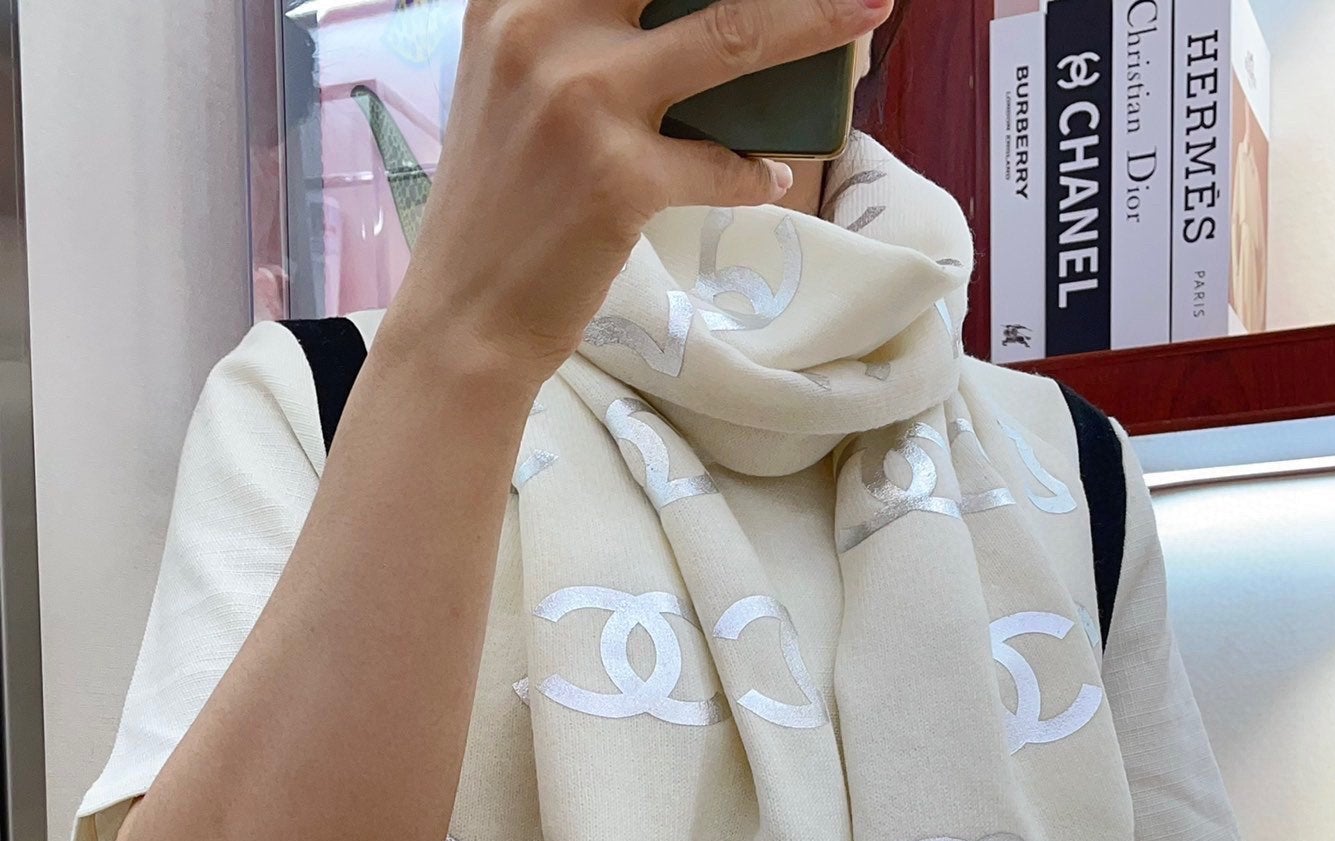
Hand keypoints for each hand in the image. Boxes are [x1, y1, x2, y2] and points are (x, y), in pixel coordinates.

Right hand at [387, 0, 892, 383]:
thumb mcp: (515, 83)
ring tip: (867, 11)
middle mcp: (542, 29)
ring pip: (734, 35)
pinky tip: (765, 175)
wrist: (466, 315)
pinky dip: (754, 171)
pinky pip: (721, 161)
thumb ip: (577, 30)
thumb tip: (688, 15)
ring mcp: (582, 102)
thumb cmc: (502, 203)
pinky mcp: (618, 179)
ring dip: (816, 20)